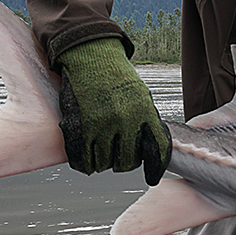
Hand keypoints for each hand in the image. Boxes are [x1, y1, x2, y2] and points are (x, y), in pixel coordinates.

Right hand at [54, 37, 171, 184]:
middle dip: (122, 163)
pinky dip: (83, 163)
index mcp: (145, 111)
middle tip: (117, 155)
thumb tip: (149, 146)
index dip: (155, 167)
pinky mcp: (79, 127)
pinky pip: (82, 159)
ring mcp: (101, 125)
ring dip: (102, 162)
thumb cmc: (117, 77)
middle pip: (127, 162)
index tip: (152, 178)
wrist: (91, 57)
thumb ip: (146, 120)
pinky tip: (85, 159)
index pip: (157, 148)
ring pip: (103, 164)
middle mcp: (125, 120)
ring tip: (100, 151)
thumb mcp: (140, 95)